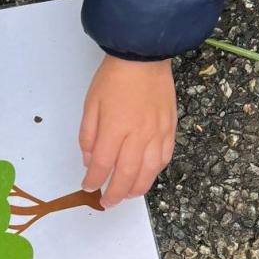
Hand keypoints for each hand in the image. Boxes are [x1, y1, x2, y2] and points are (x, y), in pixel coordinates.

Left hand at [78, 56, 176, 207]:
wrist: (144, 56)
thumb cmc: (113, 78)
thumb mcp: (91, 104)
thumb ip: (88, 135)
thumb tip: (90, 160)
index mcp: (114, 128)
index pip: (102, 165)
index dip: (94, 180)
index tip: (88, 187)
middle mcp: (138, 135)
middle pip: (126, 174)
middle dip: (114, 193)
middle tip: (107, 202)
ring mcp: (157, 133)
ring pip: (149, 171)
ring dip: (136, 188)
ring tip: (126, 195)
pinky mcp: (170, 128)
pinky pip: (165, 157)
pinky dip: (155, 171)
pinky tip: (146, 176)